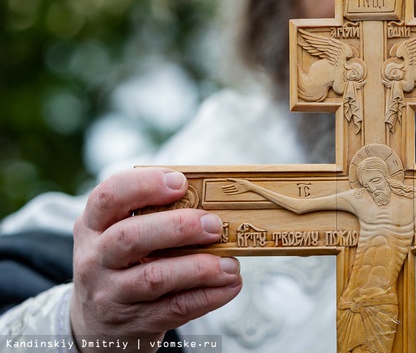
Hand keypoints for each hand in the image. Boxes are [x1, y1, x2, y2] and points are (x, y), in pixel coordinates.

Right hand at [71, 168, 241, 352]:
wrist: (99, 324)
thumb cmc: (124, 264)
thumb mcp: (121, 234)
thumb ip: (155, 216)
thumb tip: (212, 205)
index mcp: (93, 225)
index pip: (108, 197)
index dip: (144, 185)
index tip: (180, 182)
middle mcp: (95, 259)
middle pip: (131, 237)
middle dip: (179, 227)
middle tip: (214, 225)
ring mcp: (111, 294)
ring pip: (155, 278)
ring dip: (200, 268)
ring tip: (231, 264)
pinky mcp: (134, 322)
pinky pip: (175, 308)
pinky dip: (208, 296)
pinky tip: (231, 284)